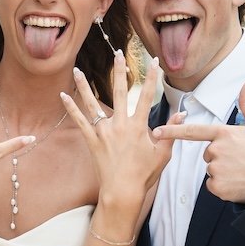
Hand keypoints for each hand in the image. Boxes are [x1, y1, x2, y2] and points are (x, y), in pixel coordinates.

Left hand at [60, 53, 174, 223]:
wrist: (122, 192)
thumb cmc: (144, 175)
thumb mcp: (163, 154)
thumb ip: (170, 132)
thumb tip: (181, 114)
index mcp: (139, 126)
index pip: (147, 96)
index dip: (152, 77)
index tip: (153, 61)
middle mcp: (120, 124)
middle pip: (119, 91)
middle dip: (120, 70)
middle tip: (118, 53)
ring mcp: (104, 132)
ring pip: (93, 103)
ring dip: (85, 85)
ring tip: (77, 69)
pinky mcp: (92, 140)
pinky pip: (79, 121)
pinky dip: (71, 108)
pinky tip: (63, 95)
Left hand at [153, 80, 244, 203]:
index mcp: (224, 133)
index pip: (193, 131)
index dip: (173, 131)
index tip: (156, 131)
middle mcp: (217, 150)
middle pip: (207, 154)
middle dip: (219, 157)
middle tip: (240, 160)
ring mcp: (216, 169)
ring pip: (210, 170)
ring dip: (222, 172)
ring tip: (241, 172)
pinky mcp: (217, 187)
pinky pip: (213, 186)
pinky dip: (223, 187)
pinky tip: (238, 183)